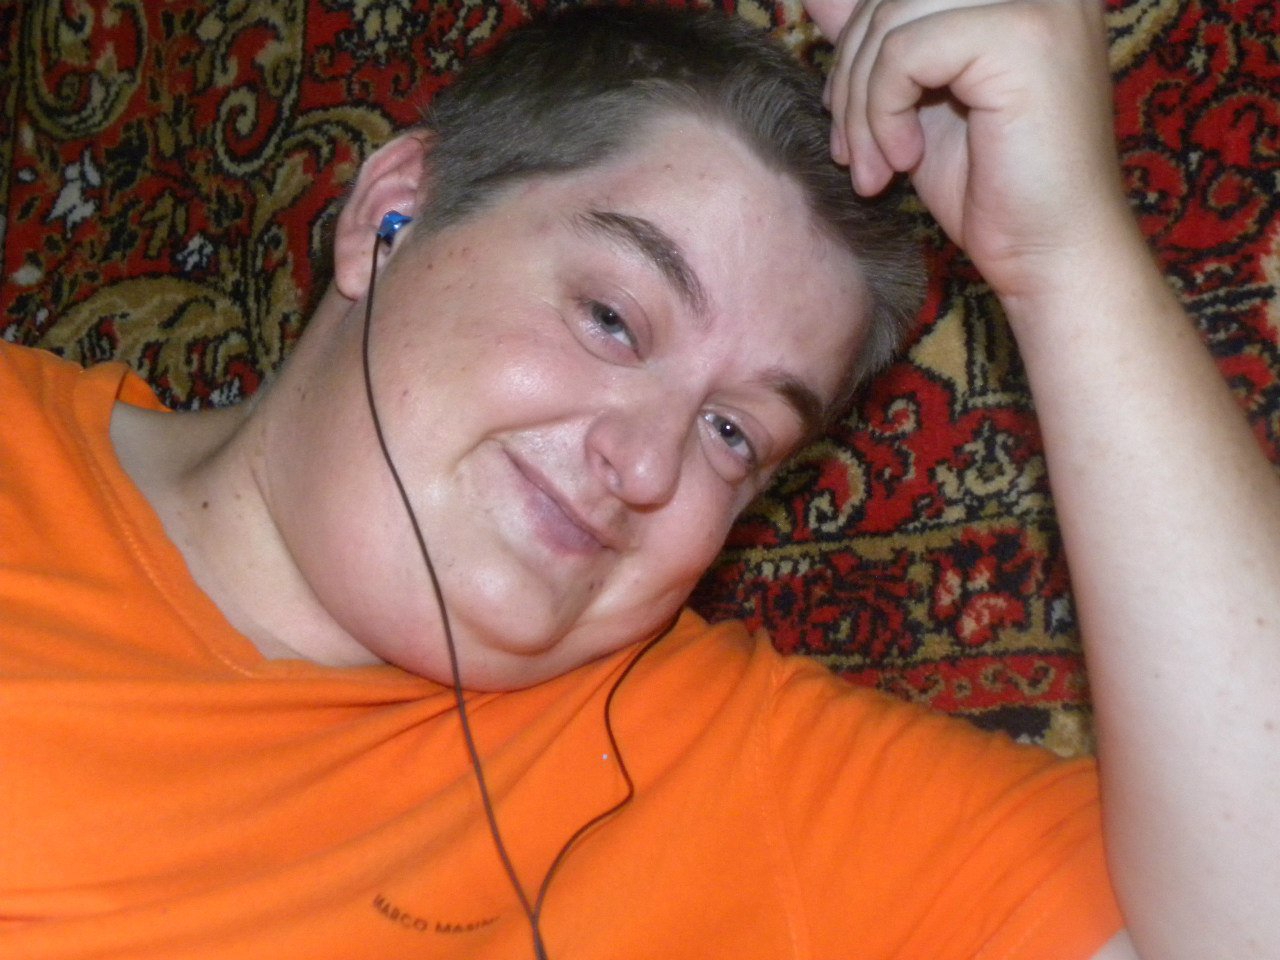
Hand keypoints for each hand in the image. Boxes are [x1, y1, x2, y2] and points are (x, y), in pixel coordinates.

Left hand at [808, 0, 1132, 310]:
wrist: (1049, 254)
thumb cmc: (991, 189)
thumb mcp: (914, 101)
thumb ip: (880, 42)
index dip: (855, 44)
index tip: (847, 117)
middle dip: (849, 77)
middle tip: (850, 153)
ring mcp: (1038, 0)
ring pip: (890, 21)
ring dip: (860, 107)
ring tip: (874, 169)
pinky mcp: (1023, 35)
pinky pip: (903, 54)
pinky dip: (883, 115)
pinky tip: (904, 161)